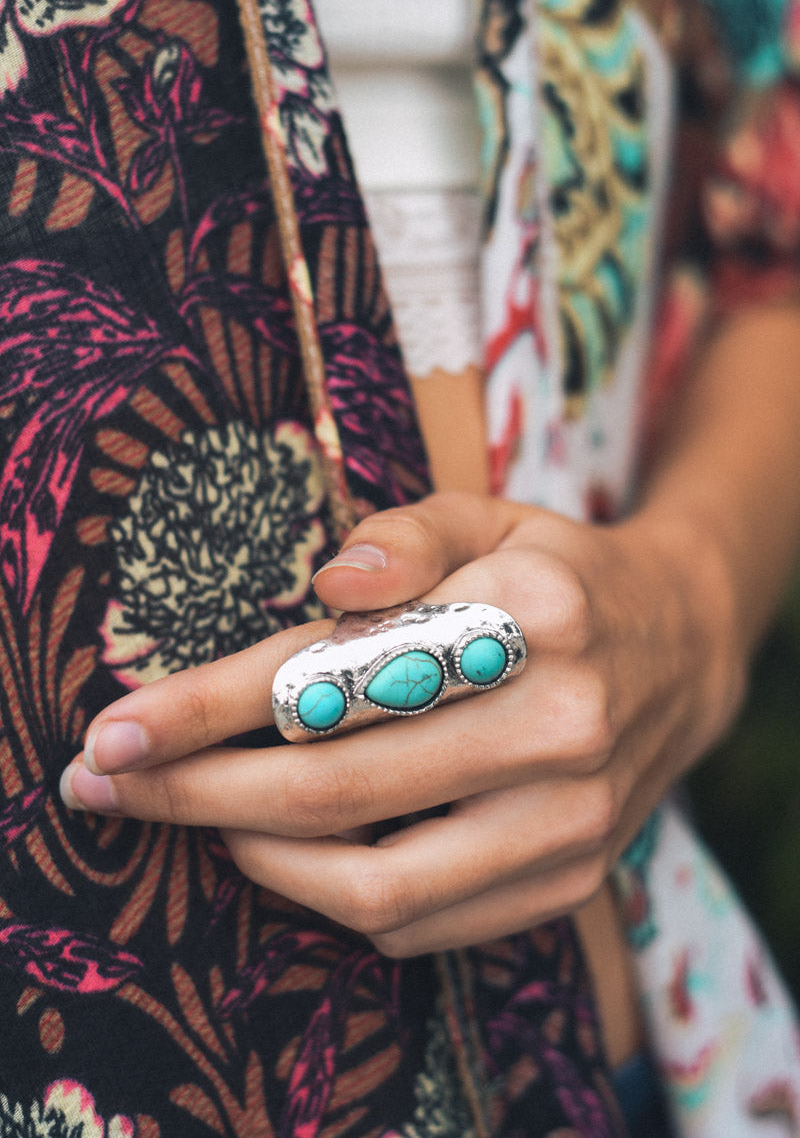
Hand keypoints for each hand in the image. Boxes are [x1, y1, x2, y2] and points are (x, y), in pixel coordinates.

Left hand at [60, 492, 744, 955]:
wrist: (678, 654)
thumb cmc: (557, 575)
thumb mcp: (491, 515)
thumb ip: (407, 533)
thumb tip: (328, 582)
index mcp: (535, 613)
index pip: (343, 674)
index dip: (212, 708)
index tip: (117, 729)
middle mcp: (559, 726)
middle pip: (337, 790)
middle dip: (198, 794)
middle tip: (111, 783)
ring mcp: (570, 821)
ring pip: (372, 885)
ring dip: (256, 859)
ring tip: (198, 819)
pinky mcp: (567, 882)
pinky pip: (420, 924)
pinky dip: (331, 897)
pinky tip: (289, 851)